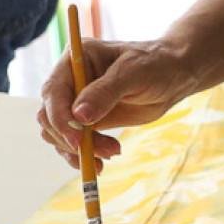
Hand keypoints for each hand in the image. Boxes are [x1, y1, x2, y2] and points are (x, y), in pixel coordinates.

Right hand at [37, 37, 195, 165]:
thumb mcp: (134, 73)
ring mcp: (75, 102)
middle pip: (49, 116)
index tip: (78, 139)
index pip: (53, 92)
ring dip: (78, 149)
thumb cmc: (156, 65)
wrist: (174, 76)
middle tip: (105, 151)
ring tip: (113, 151)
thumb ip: (106, 92)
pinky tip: (101, 162)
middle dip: (72, 137)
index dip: (60, 117)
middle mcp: (68, 81)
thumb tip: (79, 116)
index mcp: (75, 60)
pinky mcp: (85, 121)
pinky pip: (71, 143)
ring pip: (57, 133)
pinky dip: (82, 155)